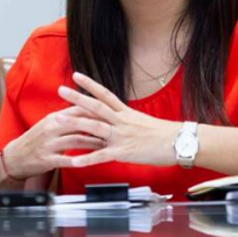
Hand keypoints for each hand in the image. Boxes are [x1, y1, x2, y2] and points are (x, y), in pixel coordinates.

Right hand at [3, 105, 109, 179]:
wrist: (15, 156)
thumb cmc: (37, 139)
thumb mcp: (50, 123)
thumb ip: (68, 116)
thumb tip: (88, 108)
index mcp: (54, 117)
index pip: (79, 109)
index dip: (97, 112)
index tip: (112, 114)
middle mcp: (52, 127)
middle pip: (80, 123)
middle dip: (99, 127)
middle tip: (115, 130)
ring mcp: (49, 143)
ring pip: (76, 140)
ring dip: (94, 143)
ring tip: (108, 146)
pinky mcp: (46, 159)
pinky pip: (65, 159)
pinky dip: (79, 160)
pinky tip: (89, 161)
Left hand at [57, 72, 180, 167]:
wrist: (179, 142)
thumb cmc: (164, 134)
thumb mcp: (143, 122)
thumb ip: (126, 121)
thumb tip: (117, 120)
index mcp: (126, 112)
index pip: (105, 94)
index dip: (90, 84)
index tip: (76, 76)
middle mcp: (121, 121)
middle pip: (95, 106)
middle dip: (77, 98)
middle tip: (60, 90)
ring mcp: (121, 136)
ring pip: (94, 127)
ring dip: (75, 123)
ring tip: (58, 120)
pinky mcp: (123, 153)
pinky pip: (101, 156)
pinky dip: (86, 159)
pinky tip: (73, 160)